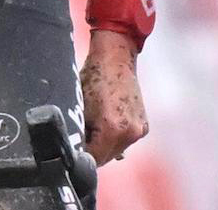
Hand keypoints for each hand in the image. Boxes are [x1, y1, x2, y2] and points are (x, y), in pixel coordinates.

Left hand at [79, 28, 148, 162]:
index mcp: (112, 128)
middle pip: (106, 157)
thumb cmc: (93, 78)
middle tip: (81, 135)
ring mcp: (139, 130)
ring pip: (116, 150)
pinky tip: (107, 120)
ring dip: (105, 144)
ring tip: (95, 124)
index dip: (81, 155)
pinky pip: (126, 140)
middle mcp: (130, 133)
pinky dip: (116, 136)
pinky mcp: (144, 126)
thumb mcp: (80, 106)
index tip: (73, 147)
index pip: (94, 158)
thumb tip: (75, 150)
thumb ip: (79, 132)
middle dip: (93, 150)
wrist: (115, 58)